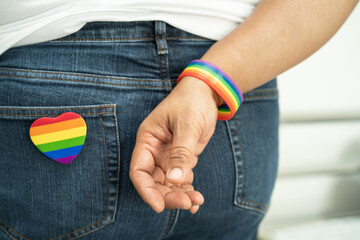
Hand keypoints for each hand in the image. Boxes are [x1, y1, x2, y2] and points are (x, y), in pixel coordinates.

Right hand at [129, 76, 220, 213]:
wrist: (206, 93)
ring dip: (179, 195)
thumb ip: (181, 153)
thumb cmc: (193, 102)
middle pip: (154, 181)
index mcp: (148, 139)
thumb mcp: (188, 125)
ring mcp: (167, 156)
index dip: (146, 190)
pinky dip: (186, 190)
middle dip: (168, 196)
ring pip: (168, 184)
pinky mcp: (181, 158)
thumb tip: (175, 180)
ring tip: (196, 202)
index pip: (139, 170)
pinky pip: (180, 179)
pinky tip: (197, 199)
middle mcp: (154, 150)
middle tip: (187, 203)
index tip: (159, 206)